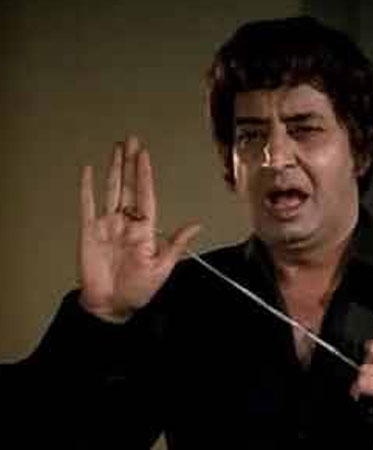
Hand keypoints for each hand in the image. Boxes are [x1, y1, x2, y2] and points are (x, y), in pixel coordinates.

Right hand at [78, 135, 200, 321]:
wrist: (111, 305)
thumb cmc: (138, 289)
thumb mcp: (162, 267)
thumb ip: (175, 244)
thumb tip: (196, 225)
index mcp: (144, 229)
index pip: (145, 195)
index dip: (145, 174)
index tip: (145, 155)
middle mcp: (126, 222)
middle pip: (129, 186)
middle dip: (131, 163)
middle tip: (132, 140)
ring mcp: (107, 225)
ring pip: (111, 190)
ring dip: (114, 169)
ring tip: (117, 148)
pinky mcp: (89, 231)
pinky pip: (87, 205)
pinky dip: (87, 188)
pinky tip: (88, 171)